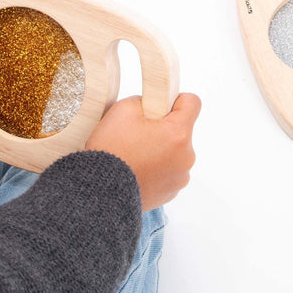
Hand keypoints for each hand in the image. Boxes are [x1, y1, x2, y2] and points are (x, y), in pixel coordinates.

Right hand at [85, 93, 200, 210]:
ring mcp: (180, 177)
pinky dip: (156, 168)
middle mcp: (186, 157)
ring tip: (134, 154)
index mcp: (178, 133)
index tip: (160, 105)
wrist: (100, 190)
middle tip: (137, 134)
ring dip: (160, 149)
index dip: (176, 99)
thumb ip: (144, 100)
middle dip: (163, 128)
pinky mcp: (171, 192)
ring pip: (174, 152)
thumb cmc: (113, 149)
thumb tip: (152, 106)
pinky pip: (168, 171)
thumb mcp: (123, 109)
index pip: (192, 103)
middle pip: (181, 130)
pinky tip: (137, 169)